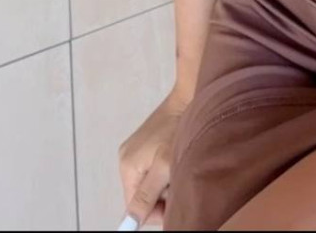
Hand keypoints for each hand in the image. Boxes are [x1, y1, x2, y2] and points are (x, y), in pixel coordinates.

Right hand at [117, 87, 191, 229]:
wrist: (188, 96)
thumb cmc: (177, 130)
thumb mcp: (164, 167)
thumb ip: (147, 195)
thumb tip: (130, 221)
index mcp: (126, 166)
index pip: (134, 206)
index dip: (155, 211)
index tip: (175, 204)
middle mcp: (126, 159)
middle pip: (142, 194)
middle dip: (162, 194)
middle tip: (179, 179)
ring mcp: (136, 150)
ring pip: (150, 182)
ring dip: (166, 182)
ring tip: (179, 166)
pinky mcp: (146, 143)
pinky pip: (153, 168)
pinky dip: (166, 169)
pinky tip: (177, 158)